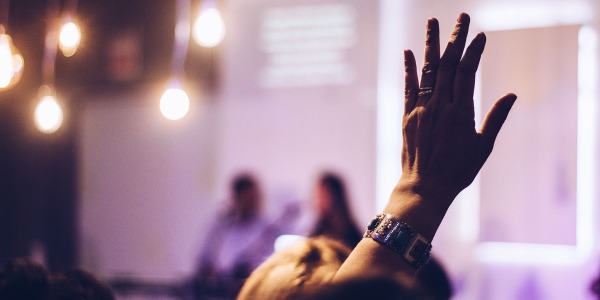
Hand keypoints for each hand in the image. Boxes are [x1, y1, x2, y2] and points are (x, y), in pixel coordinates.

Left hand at [399, 13, 515, 207]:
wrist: (425, 187)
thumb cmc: (457, 171)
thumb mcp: (482, 147)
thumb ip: (495, 119)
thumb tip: (511, 95)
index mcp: (461, 112)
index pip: (467, 72)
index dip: (473, 51)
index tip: (480, 35)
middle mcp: (439, 106)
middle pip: (448, 65)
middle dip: (455, 38)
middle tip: (460, 17)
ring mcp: (421, 110)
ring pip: (427, 71)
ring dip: (431, 45)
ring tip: (432, 22)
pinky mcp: (407, 117)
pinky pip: (408, 88)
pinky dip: (409, 69)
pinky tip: (408, 52)